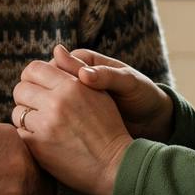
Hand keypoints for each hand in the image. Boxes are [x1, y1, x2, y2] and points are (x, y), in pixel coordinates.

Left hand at [12, 47, 144, 194]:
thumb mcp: (99, 93)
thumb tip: (56, 49)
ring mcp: (45, 125)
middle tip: (37, 107)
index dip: (33, 78)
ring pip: (17, 112)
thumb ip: (75, 69)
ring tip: (41, 125)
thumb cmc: (109, 128)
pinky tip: (42, 141)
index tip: (38, 88)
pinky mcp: (38, 147)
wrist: (115, 165)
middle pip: (20, 89)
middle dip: (26, 97)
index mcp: (71, 85)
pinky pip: (19, 134)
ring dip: (25, 118)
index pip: (34, 69)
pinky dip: (27, 137)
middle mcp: (56, 102)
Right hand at [49, 46, 172, 141]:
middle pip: (45, 82)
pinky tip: (55, 132)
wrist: (151, 118)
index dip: (48, 79)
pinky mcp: (75, 114)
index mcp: (84, 62)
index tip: (52, 95)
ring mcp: (73, 96)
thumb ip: (105, 76)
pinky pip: (57, 114)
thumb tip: (82, 74)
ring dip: (46, 110)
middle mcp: (74, 76)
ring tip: (50, 124)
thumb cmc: (143, 95)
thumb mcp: (127, 83)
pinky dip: (54, 121)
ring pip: (49, 99)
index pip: (54, 65)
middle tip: (47, 112)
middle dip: (43, 95)